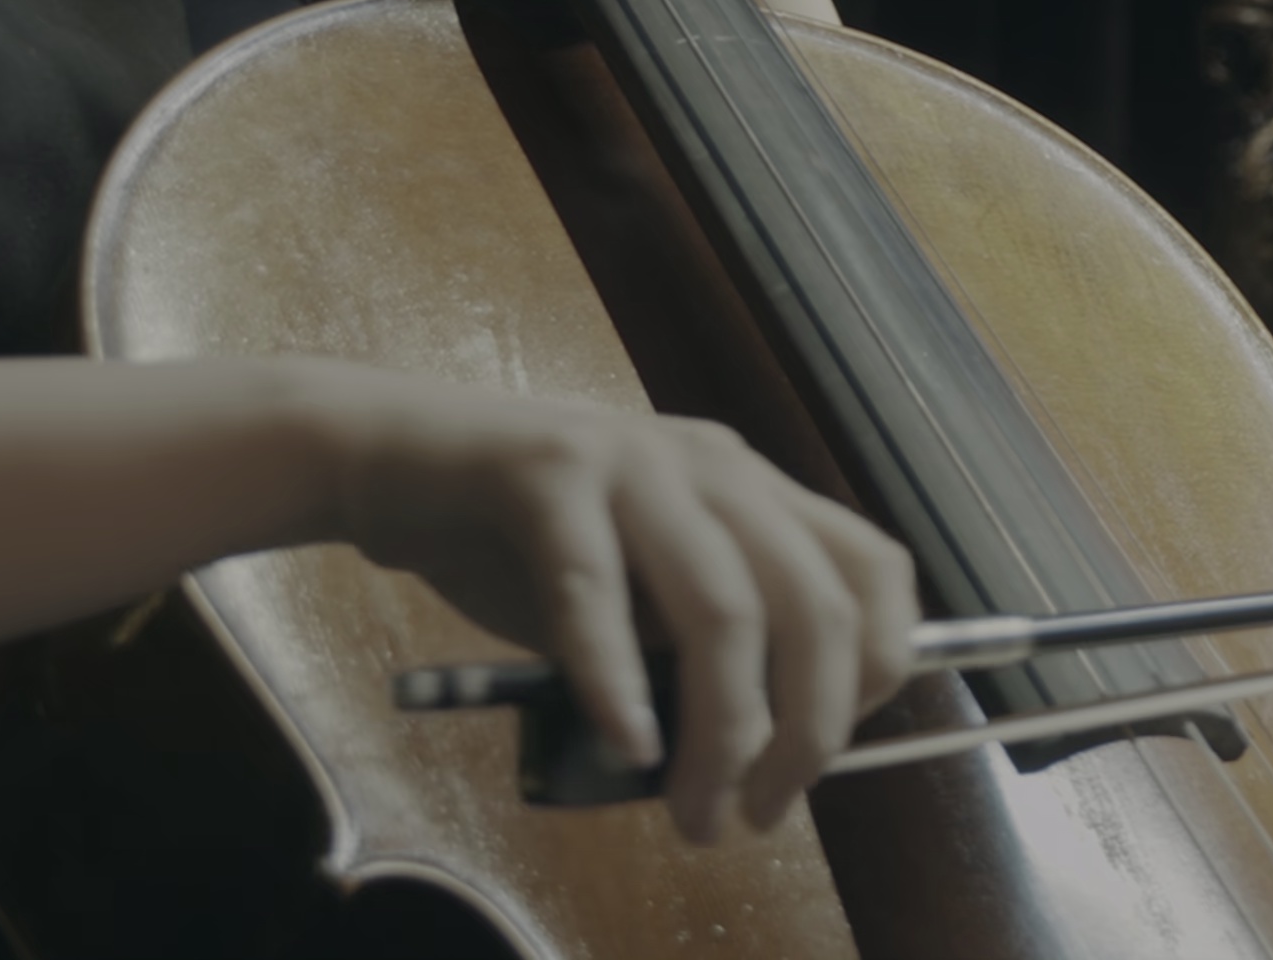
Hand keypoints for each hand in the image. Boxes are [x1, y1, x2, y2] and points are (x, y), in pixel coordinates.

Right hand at [308, 365, 919, 843]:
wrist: (395, 461)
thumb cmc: (524, 544)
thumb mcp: (640, 593)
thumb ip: (700, 649)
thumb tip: (760, 754)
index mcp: (755, 491)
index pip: (873, 569)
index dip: (877, 668)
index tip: (824, 753)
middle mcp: (716, 466)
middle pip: (815, 603)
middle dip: (808, 729)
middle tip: (762, 812)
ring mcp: (637, 460)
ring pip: (723, 607)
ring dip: (720, 729)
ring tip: (695, 808)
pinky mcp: (546, 471)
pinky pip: (593, 589)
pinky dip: (615, 679)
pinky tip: (624, 744)